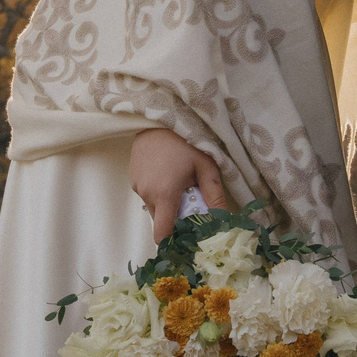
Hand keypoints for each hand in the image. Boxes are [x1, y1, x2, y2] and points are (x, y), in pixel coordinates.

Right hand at [130, 127, 227, 242]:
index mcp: (165, 194)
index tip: (187, 236)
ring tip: (179, 180)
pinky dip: (158, 190)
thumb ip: (214, 196)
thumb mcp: (206, 166)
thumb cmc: (186, 140)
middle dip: (175, 215)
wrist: (160, 116)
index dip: (173, 240)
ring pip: (154, 206)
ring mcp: (137, 186)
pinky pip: (147, 194)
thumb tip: (224, 222)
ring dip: (167, 201)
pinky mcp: (132, 177)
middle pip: (161, 220)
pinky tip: (167, 172)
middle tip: (190, 198)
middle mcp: (146, 193)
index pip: (162, 234)